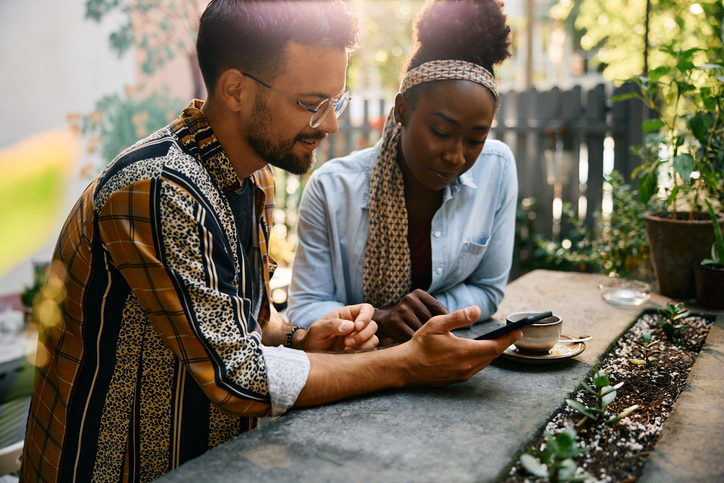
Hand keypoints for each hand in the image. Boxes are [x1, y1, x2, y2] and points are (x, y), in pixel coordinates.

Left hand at [302, 303, 378, 351]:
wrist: (311, 353)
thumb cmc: (313, 338)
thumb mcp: (317, 330)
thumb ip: (331, 325)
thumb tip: (350, 326)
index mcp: (347, 314)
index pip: (366, 309)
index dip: (365, 317)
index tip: (356, 327)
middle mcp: (355, 324)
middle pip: (372, 325)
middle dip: (362, 335)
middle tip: (347, 342)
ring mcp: (358, 337)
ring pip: (373, 338)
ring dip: (363, 344)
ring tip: (346, 347)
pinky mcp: (359, 349)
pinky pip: (370, 349)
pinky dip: (362, 351)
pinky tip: (348, 353)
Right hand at [374, 289, 448, 342]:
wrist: (387, 322)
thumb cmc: (413, 316)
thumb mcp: (423, 308)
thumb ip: (437, 311)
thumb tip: (463, 318)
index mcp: (419, 294)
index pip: (437, 308)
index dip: (446, 321)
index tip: (450, 331)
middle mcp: (409, 299)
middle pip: (430, 319)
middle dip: (436, 331)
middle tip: (439, 340)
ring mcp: (401, 310)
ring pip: (421, 329)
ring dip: (426, 338)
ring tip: (429, 343)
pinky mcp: (395, 322)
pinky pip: (412, 336)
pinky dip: (417, 342)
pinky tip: (419, 345)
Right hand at [401, 305, 522, 385]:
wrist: (407, 366)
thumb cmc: (420, 344)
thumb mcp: (437, 324)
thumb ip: (458, 317)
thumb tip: (477, 310)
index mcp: (464, 351)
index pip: (495, 346)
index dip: (508, 338)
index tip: (518, 331)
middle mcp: (467, 366)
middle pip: (492, 354)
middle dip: (502, 343)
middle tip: (511, 334)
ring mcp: (463, 374)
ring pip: (485, 362)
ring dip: (492, 352)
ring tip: (497, 341)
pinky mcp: (458, 379)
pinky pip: (476, 368)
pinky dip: (481, 359)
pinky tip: (479, 351)